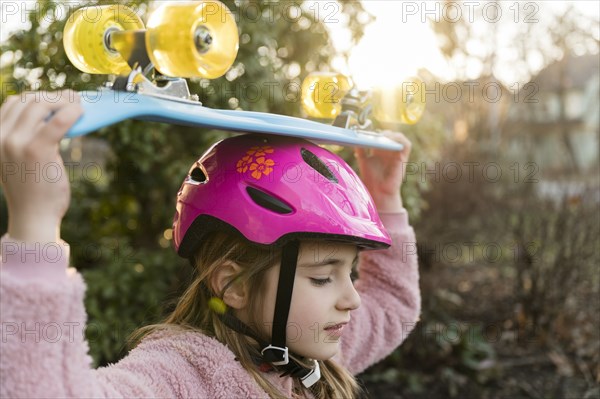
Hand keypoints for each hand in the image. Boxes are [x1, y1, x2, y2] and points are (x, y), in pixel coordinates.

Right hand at [0, 91, 82, 241]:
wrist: (33, 217)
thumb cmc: (33, 190)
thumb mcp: (19, 160)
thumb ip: (25, 139)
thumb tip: (52, 117)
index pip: (13, 103)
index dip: (38, 96)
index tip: (58, 99)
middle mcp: (1, 137)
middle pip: (28, 100)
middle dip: (54, 96)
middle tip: (74, 100)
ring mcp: (16, 142)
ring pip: (41, 104)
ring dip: (63, 100)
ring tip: (79, 105)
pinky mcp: (37, 149)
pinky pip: (58, 121)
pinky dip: (72, 111)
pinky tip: (81, 112)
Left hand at [354, 131, 411, 212]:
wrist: (378, 191)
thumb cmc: (371, 178)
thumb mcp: (363, 161)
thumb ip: (361, 150)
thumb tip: (356, 139)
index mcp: (378, 151)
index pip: (379, 136)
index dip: (375, 133)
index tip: (367, 134)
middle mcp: (388, 151)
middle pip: (389, 135)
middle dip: (382, 133)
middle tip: (374, 137)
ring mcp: (396, 154)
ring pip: (398, 137)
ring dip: (391, 135)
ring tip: (383, 138)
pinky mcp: (403, 158)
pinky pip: (406, 144)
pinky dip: (400, 140)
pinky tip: (391, 141)